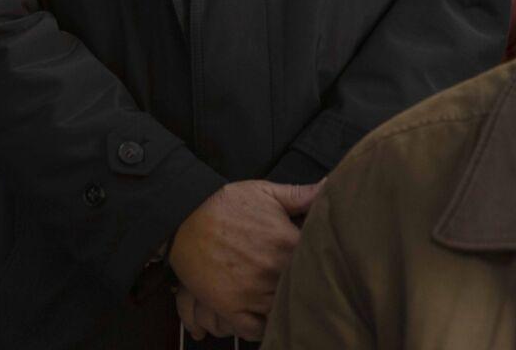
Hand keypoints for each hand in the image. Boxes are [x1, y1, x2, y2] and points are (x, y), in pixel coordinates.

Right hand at [169, 179, 322, 341]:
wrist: (184, 216)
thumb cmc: (227, 202)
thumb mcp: (265, 191)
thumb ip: (301, 194)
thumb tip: (331, 185)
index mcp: (287, 243)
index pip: (316, 261)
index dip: (318, 262)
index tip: (316, 260)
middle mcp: (273, 272)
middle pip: (300, 289)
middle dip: (302, 284)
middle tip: (301, 281)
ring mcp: (252, 293)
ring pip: (281, 310)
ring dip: (283, 304)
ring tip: (282, 295)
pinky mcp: (231, 308)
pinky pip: (255, 330)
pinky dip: (261, 326)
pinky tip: (262, 313)